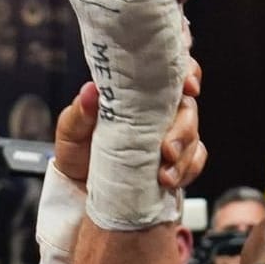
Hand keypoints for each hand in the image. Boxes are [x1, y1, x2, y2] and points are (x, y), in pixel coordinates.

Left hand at [54, 63, 204, 193]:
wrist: (78, 191)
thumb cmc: (76, 153)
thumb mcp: (70, 131)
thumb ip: (79, 112)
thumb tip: (90, 91)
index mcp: (136, 95)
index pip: (169, 72)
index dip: (187, 72)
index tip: (188, 85)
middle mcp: (156, 112)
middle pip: (187, 107)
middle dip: (184, 128)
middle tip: (167, 150)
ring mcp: (167, 136)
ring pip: (193, 136)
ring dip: (184, 156)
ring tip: (164, 175)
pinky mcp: (173, 162)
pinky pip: (194, 161)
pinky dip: (187, 171)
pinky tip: (170, 181)